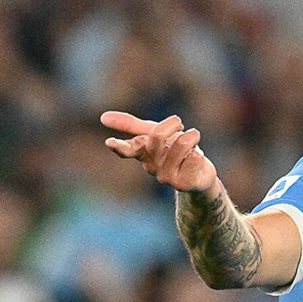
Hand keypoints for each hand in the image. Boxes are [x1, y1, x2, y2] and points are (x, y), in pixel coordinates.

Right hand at [100, 111, 216, 191]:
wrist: (200, 174)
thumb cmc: (174, 150)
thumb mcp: (154, 134)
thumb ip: (131, 125)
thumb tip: (102, 117)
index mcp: (142, 153)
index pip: (128, 150)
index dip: (120, 146)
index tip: (111, 142)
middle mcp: (152, 167)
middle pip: (157, 136)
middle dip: (172, 124)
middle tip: (179, 124)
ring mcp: (167, 178)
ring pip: (181, 144)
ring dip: (192, 137)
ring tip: (193, 143)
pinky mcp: (184, 184)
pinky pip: (194, 157)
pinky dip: (199, 153)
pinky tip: (198, 160)